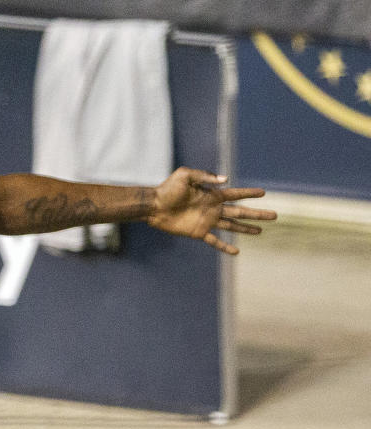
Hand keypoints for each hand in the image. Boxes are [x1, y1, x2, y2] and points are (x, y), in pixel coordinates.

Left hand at [147, 167, 276, 254]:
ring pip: (232, 226)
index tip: (263, 193)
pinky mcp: (199, 232)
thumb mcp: (185, 176)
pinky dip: (226, 247)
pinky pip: (215, 241)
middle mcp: (213, 208)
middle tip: (274, 215)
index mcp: (211, 194)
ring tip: (261, 231)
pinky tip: (236, 252)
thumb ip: (204, 176)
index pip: (235, 194)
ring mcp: (207, 221)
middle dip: (257, 213)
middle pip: (240, 211)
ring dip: (247, 229)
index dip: (249, 193)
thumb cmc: (167, 189)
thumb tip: (226, 180)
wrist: (154, 206)